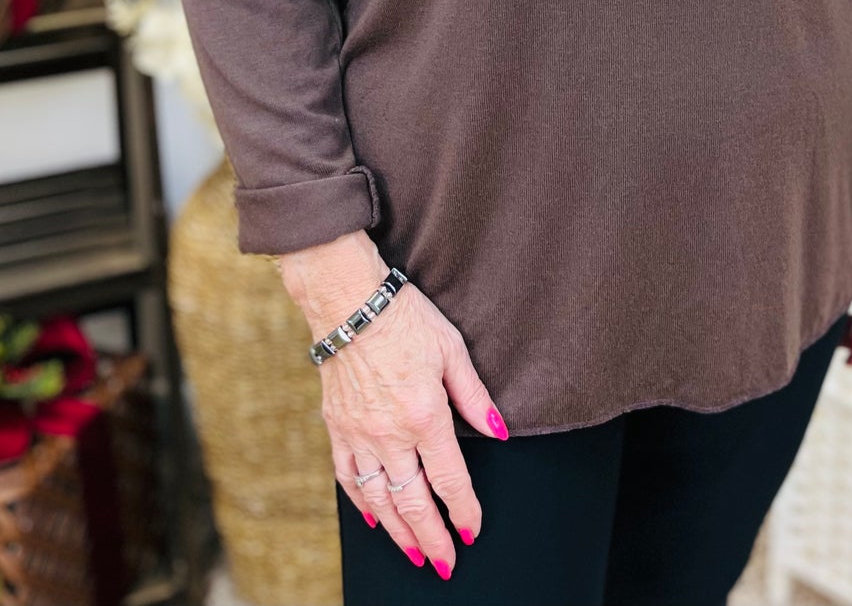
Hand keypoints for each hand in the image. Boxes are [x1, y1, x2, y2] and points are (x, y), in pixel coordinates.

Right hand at [316, 274, 507, 580]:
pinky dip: (362, 503)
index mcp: (425, 415)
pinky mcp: (337, 428)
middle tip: (443, 564)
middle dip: (431, 537)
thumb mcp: (452, 349)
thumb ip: (475, 395)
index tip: (472, 530)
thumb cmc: (406, 318)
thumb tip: (499, 431)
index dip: (463, 510)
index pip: (449, 478)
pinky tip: (375, 518)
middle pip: (413, 501)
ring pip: (379, 498)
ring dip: (398, 531)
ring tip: (413, 553)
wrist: (349, 302)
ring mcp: (359, 434)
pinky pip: (348, 477)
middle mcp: (390, 433)